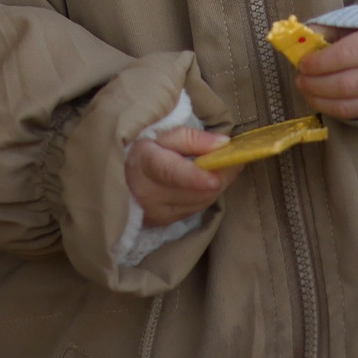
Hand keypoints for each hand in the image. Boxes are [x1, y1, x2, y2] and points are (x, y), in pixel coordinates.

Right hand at [125, 125, 239, 228]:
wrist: (121, 176)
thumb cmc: (144, 149)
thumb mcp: (163, 135)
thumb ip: (193, 138)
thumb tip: (224, 144)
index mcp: (144, 163)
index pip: (171, 173)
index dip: (194, 177)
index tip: (214, 179)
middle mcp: (148, 194)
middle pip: (196, 190)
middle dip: (222, 175)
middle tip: (236, 158)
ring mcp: (156, 212)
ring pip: (201, 201)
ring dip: (217, 184)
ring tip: (222, 166)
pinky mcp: (164, 222)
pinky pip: (196, 208)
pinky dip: (206, 194)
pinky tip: (207, 181)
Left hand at [297, 26, 357, 120]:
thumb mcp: (350, 23)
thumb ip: (326, 30)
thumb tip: (300, 41)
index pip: (346, 55)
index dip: (320, 63)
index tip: (303, 64)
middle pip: (348, 84)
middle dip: (317, 84)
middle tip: (300, 79)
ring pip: (351, 104)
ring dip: (321, 100)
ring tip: (305, 90)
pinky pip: (356, 114)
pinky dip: (332, 109)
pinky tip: (319, 100)